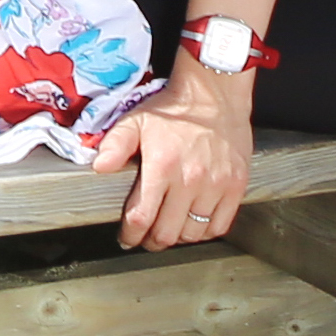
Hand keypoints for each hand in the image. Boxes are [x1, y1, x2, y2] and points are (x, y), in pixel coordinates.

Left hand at [91, 66, 252, 248]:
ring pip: (193, 233)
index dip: (130, 235)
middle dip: (152, 241)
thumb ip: (114, 144)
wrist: (214, 94)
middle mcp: (190, 179)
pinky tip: (194, 224)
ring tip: (169, 229)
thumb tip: (99, 167)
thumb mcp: (136, 120)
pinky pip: (219, 225)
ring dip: (178, 237)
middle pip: (167, 233)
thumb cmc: (173, 110)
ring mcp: (216, 185)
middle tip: (146, 238)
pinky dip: (205, 232)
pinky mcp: (236, 186)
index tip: (126, 238)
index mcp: (162, 165)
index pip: (141, 217)